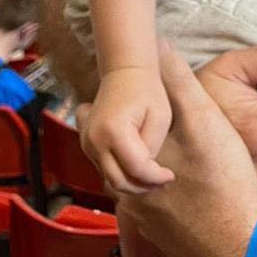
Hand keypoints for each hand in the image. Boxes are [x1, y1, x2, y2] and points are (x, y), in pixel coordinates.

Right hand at [80, 64, 174, 194]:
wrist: (124, 70)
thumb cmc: (146, 89)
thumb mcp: (160, 117)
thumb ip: (152, 147)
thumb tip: (144, 171)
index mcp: (114, 131)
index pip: (136, 169)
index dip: (155, 178)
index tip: (170, 176)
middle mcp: (94, 141)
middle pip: (118, 181)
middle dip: (143, 187)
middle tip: (162, 183)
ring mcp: (87, 144)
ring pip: (109, 178)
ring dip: (131, 182)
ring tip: (153, 176)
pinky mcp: (86, 145)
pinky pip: (104, 169)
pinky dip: (121, 173)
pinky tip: (138, 168)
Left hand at [117, 44, 256, 256]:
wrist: (237, 248)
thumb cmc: (222, 181)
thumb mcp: (204, 122)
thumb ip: (180, 83)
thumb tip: (160, 44)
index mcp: (129, 163)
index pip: (100, 129)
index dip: (102, 106)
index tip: (106, 90)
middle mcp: (126, 193)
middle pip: (110, 158)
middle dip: (115, 136)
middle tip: (124, 113)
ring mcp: (142, 218)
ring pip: (126, 181)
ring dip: (132, 161)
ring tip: (150, 141)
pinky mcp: (159, 234)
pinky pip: (143, 202)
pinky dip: (148, 185)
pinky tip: (170, 179)